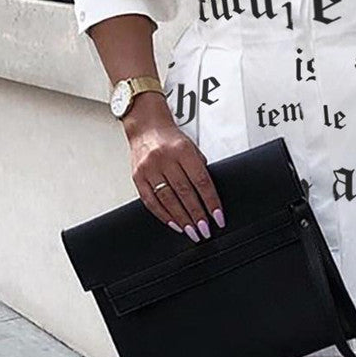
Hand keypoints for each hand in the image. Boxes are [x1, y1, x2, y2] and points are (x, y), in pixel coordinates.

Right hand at [124, 92, 225, 242]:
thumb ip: (199, 167)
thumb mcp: (191, 146)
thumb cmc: (171, 137)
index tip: (218, 216)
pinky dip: (163, 215)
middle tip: (205, 230)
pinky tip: (173, 223)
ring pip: (168, 200)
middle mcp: (164, 158)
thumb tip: (209, 195)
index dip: (211, 201)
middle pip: (185, 192)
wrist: (146, 126)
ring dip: (182, 219)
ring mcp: (149, 168)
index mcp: (182, 150)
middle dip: (197, 215)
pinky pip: (150, 201)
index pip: (201, 181)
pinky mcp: (137, 177)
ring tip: (192, 231)